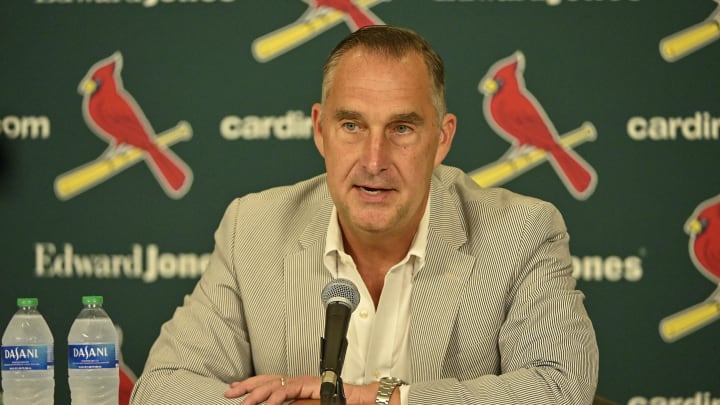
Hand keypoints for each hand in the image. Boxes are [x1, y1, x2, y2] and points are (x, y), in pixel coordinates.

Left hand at [224, 374, 379, 404]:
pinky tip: (266, 404)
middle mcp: (298, 381)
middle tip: (230, 393)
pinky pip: (290, 390)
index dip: (252, 385)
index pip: (270, 382)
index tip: (236, 391)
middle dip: (247, 386)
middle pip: (267, 380)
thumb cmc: (339, 403)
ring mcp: (305, 382)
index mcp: (297, 386)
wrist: (359, 399)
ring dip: (257, 393)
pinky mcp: (312, 386)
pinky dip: (276, 398)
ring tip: (243, 402)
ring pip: (275, 384)